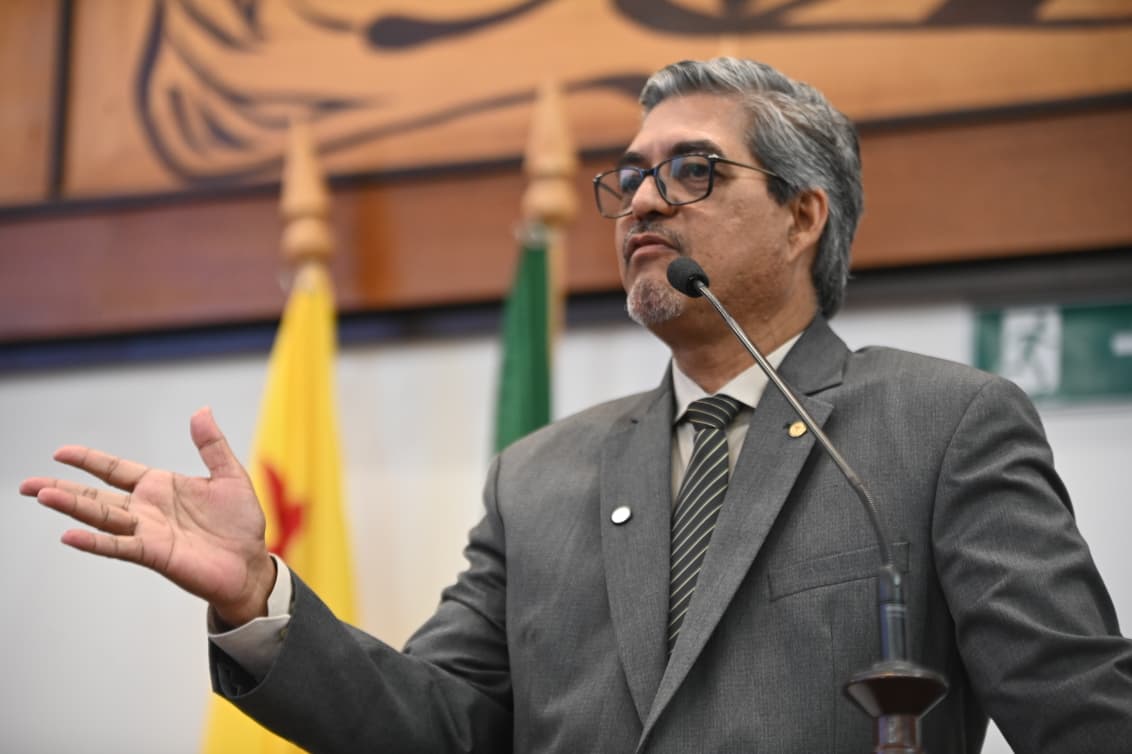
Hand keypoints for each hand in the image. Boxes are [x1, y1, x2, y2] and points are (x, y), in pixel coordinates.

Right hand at [19, 406, 274, 626]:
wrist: (250, 564)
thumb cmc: (239, 523)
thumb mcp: (229, 476)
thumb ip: (212, 445)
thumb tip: (201, 410)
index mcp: (160, 487)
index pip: (116, 470)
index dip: (89, 460)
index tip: (61, 452)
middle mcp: (147, 509)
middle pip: (97, 495)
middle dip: (62, 488)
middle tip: (27, 485)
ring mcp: (148, 532)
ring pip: (102, 517)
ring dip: (73, 507)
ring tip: (42, 496)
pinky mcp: (155, 554)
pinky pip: (119, 546)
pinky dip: (95, 541)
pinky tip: (70, 535)